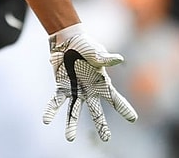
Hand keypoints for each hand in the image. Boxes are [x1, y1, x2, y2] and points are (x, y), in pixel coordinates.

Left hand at [43, 24, 137, 141]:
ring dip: (71, 124)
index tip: (133, 119)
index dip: (124, 108)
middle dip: (101, 125)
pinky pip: (56, 101)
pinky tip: (46, 120)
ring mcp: (76, 91)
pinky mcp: (62, 88)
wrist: (67, 40)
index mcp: (102, 83)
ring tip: (69, 138)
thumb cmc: (85, 45)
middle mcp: (90, 91)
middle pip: (97, 111)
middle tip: (106, 138)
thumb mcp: (96, 51)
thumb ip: (105, 58)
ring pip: (74, 111)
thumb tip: (118, 59)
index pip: (115, 99)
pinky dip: (51, 110)